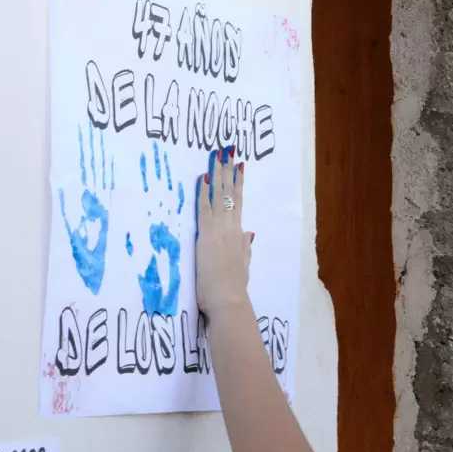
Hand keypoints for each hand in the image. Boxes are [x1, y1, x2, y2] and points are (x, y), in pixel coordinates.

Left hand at [196, 148, 252, 319]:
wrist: (229, 301)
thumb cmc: (233, 289)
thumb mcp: (243, 266)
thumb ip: (245, 248)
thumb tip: (249, 233)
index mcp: (239, 236)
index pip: (239, 203)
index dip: (238, 183)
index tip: (239, 165)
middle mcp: (232, 229)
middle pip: (231, 194)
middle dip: (229, 171)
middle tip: (227, 150)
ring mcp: (219, 231)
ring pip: (220, 197)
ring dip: (218, 175)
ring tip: (218, 156)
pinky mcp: (206, 236)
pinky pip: (205, 209)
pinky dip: (204, 193)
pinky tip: (203, 177)